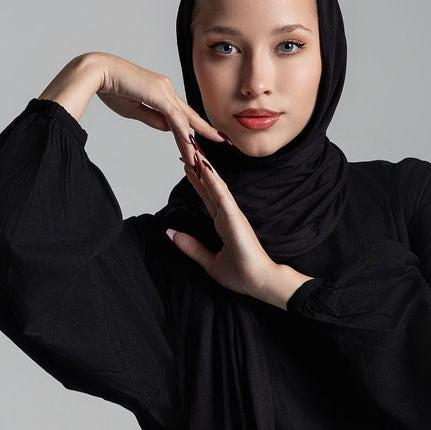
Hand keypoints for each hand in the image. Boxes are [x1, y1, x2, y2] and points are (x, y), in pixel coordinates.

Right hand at [94, 52, 225, 169]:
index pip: (182, 112)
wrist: (99, 73)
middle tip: (222, 140)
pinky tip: (189, 145)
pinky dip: (182, 133)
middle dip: (205, 130)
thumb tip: (168, 129)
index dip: (195, 125)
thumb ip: (153, 118)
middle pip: (188, 115)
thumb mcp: (135, 110)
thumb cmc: (112, 88)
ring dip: (191, 141)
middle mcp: (167, 89)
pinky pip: (174, 118)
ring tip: (198, 159)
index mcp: (161, 92)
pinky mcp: (158, 94)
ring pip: (183, 120)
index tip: (205, 136)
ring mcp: (164, 90)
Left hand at [166, 155, 310, 308]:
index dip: (196, 180)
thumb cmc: (241, 275)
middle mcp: (227, 215)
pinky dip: (214, 181)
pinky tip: (206, 168)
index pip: (206, 196)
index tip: (186, 165)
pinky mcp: (235, 218)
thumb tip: (172, 234)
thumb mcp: (209, 261)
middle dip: (199, 166)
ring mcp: (232, 214)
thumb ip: (191, 246)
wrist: (259, 282)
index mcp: (222, 223)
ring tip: (194, 149)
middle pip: (210, 185)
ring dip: (205, 167)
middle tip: (188, 147)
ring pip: (216, 185)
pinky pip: (222, 196)